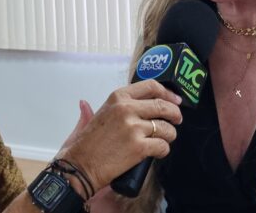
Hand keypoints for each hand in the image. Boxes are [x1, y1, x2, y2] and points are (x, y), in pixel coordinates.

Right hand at [60, 80, 182, 189]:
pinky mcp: (139, 148)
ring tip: (164, 140)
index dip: (167, 93)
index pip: (151, 86)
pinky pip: (163, 146)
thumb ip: (101, 108)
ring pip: (166, 127)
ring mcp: (133, 128)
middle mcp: (126, 109)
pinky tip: (158, 152)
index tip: (175, 100)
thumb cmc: (85, 145)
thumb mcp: (93, 117)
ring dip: (169, 135)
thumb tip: (91, 103)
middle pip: (163, 106)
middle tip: (176, 121)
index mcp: (118, 98)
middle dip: (175, 114)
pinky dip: (164, 150)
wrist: (79, 167)